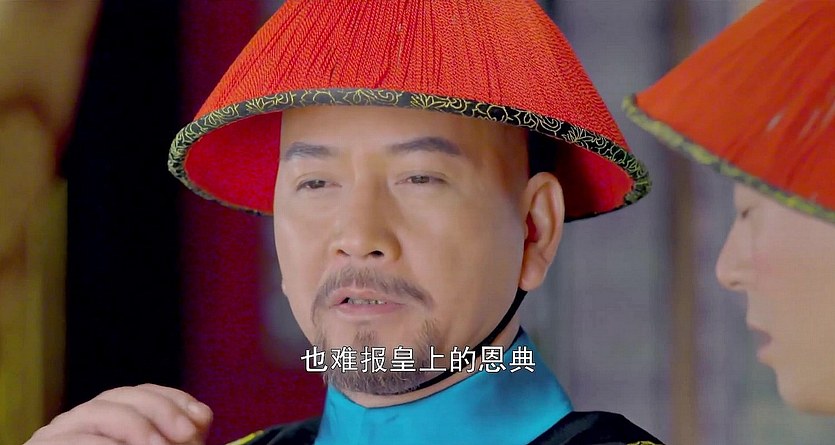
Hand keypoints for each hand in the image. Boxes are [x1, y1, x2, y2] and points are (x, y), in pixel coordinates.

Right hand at [24, 384, 212, 444]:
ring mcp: (60, 432)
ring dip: (135, 428)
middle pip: (122, 396)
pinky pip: (73, 441)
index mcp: (110, 413)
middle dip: (160, 411)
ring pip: (99, 413)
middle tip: (186, 436)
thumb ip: (178, 437)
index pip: (143, 392)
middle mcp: (84, 417)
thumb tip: (201, 415)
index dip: (174, 400)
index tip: (201, 418)